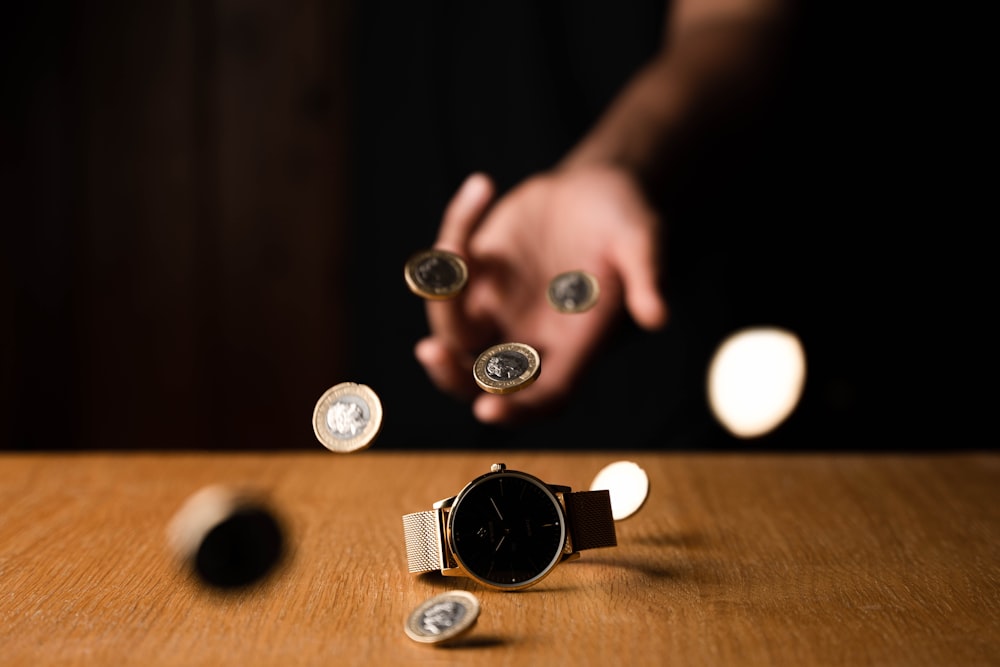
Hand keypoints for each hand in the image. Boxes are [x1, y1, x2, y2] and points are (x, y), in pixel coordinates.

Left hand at [414, 167, 667, 423]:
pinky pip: (448, 266)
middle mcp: (528, 338)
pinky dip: (457, 228)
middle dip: (451, 375)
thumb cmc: (626, 222)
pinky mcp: (473, 273)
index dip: (516, 408)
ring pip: (451, 331)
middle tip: (431, 351)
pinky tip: (482, 188)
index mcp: (574, 347)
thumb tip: (657, 316)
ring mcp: (495, 309)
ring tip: (455, 243)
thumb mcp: (642, 241)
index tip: (487, 409)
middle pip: (479, 379)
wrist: (596, 190)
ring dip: (439, 301)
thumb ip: (646, 277)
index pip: (542, 396)